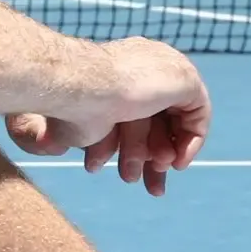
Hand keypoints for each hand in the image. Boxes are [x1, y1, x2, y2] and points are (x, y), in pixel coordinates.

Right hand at [6, 38, 211, 195]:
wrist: (76, 86)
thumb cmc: (66, 105)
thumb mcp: (78, 121)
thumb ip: (88, 127)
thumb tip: (51, 143)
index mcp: (120, 68)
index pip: (139, 111)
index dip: (136, 147)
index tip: (131, 176)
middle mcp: (147, 63)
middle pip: (160, 118)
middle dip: (154, 158)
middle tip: (150, 188)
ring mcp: (168, 68)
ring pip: (175, 122)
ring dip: (165, 156)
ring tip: (154, 180)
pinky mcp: (185, 79)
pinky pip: (199, 116)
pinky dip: (190, 143)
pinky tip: (175, 163)